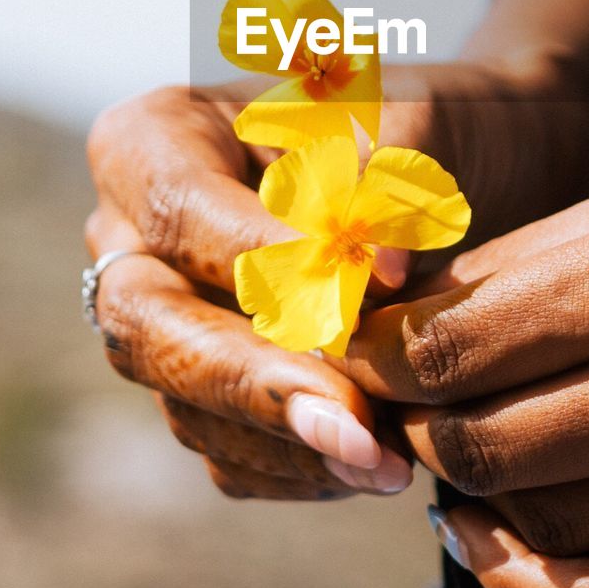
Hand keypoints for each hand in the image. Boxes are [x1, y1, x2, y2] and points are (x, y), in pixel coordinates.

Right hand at [85, 85, 413, 499]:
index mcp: (155, 139)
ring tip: (389, 459)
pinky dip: (297, 467)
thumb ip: (380, 183)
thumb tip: (373, 271)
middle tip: (353, 426)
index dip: (265, 262)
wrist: (457, 176)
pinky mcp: (198, 389)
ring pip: (184, 403)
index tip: (372, 294)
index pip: (182, 211)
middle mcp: (131, 236)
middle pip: (149, 323)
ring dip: (288, 443)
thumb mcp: (408, 120)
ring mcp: (159, 320)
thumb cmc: (420, 126)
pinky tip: (373, 461)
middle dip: (251, 382)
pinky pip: (223, 449)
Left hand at [341, 129, 588, 587]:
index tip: (361, 358)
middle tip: (402, 408)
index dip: (383, 361)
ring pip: (547, 525)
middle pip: (487, 443)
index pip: (460, 347)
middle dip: (418, 427)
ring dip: (475, 498)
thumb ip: (531, 263)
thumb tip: (414, 324)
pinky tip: (505, 542)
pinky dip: (540, 583)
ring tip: (457, 461)